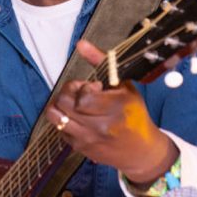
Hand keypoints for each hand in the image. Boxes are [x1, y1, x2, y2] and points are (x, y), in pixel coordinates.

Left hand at [45, 39, 177, 183]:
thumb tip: (80, 44)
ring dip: (61, 104)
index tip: (94, 86)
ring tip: (74, 102)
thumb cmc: (135, 114)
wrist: (142, 152)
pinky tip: (78, 116)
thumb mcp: (124, 85)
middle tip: (81, 91)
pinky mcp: (80, 149)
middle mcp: (99, 127)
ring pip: (55, 116)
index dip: (83, 87)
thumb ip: (101, 62)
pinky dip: (64, 118)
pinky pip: (58, 128)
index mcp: (115, 109)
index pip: (82, 98)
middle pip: (64, 103)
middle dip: (68, 91)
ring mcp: (87, 140)